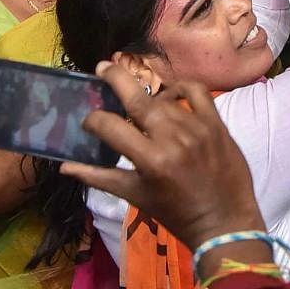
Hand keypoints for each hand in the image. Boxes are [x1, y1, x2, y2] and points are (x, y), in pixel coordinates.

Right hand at [61, 62, 264, 250]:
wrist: (224, 221)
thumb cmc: (175, 213)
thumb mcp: (135, 196)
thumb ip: (100, 177)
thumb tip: (65, 166)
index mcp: (150, 160)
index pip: (111, 127)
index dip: (94, 120)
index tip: (89, 120)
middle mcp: (174, 138)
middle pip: (138, 99)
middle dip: (116, 79)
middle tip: (102, 67)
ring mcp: (198, 127)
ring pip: (164, 98)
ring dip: (148, 97)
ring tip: (138, 100)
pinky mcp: (216, 123)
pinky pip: (197, 91)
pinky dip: (181, 86)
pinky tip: (170, 94)